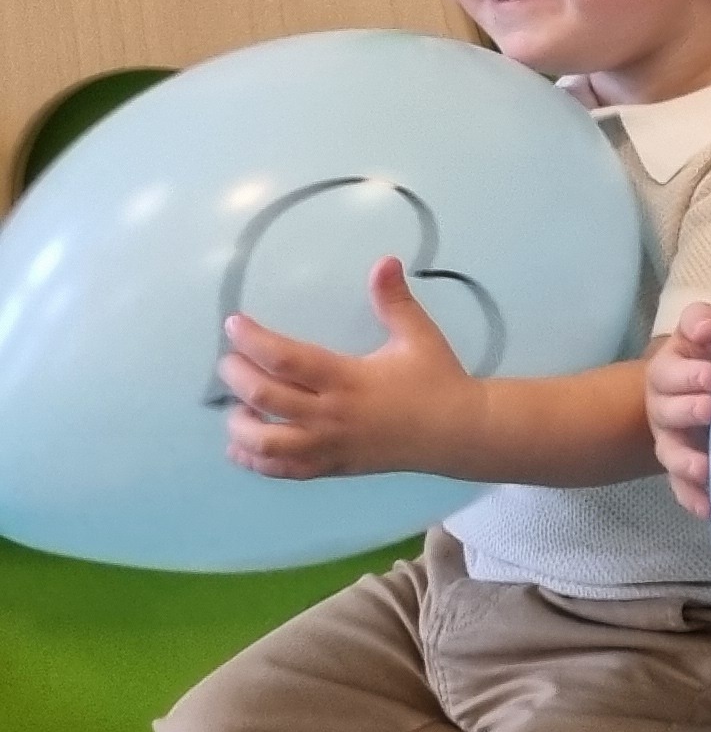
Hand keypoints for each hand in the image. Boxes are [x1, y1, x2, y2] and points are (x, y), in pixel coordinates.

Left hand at [214, 258, 485, 479]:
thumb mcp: (419, 336)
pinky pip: (283, 469)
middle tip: (229, 362)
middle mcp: (332, 414)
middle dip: (236, 377)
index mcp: (349, 379)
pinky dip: (255, 460)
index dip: (253, 340)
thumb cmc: (438, 381)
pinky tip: (242, 447)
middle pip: (264, 398)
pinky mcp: (333, 466)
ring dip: (240, 425)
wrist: (459, 433)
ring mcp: (330, 444)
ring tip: (236, 409)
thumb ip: (395, 300)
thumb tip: (385, 261)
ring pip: (266, 442)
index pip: (286, 358)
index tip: (234, 323)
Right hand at [647, 304, 710, 518]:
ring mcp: (675, 440)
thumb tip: (704, 326)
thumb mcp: (710, 333)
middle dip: (687, 412)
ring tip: (705, 468)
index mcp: (670, 373)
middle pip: (666, 413)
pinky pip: (684, 487)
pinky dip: (693, 497)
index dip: (687, 375)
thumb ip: (704, 323)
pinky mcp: (689, 468)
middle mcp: (665, 408)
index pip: (668, 373)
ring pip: (672, 453)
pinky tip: (708, 509)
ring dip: (687, 462)